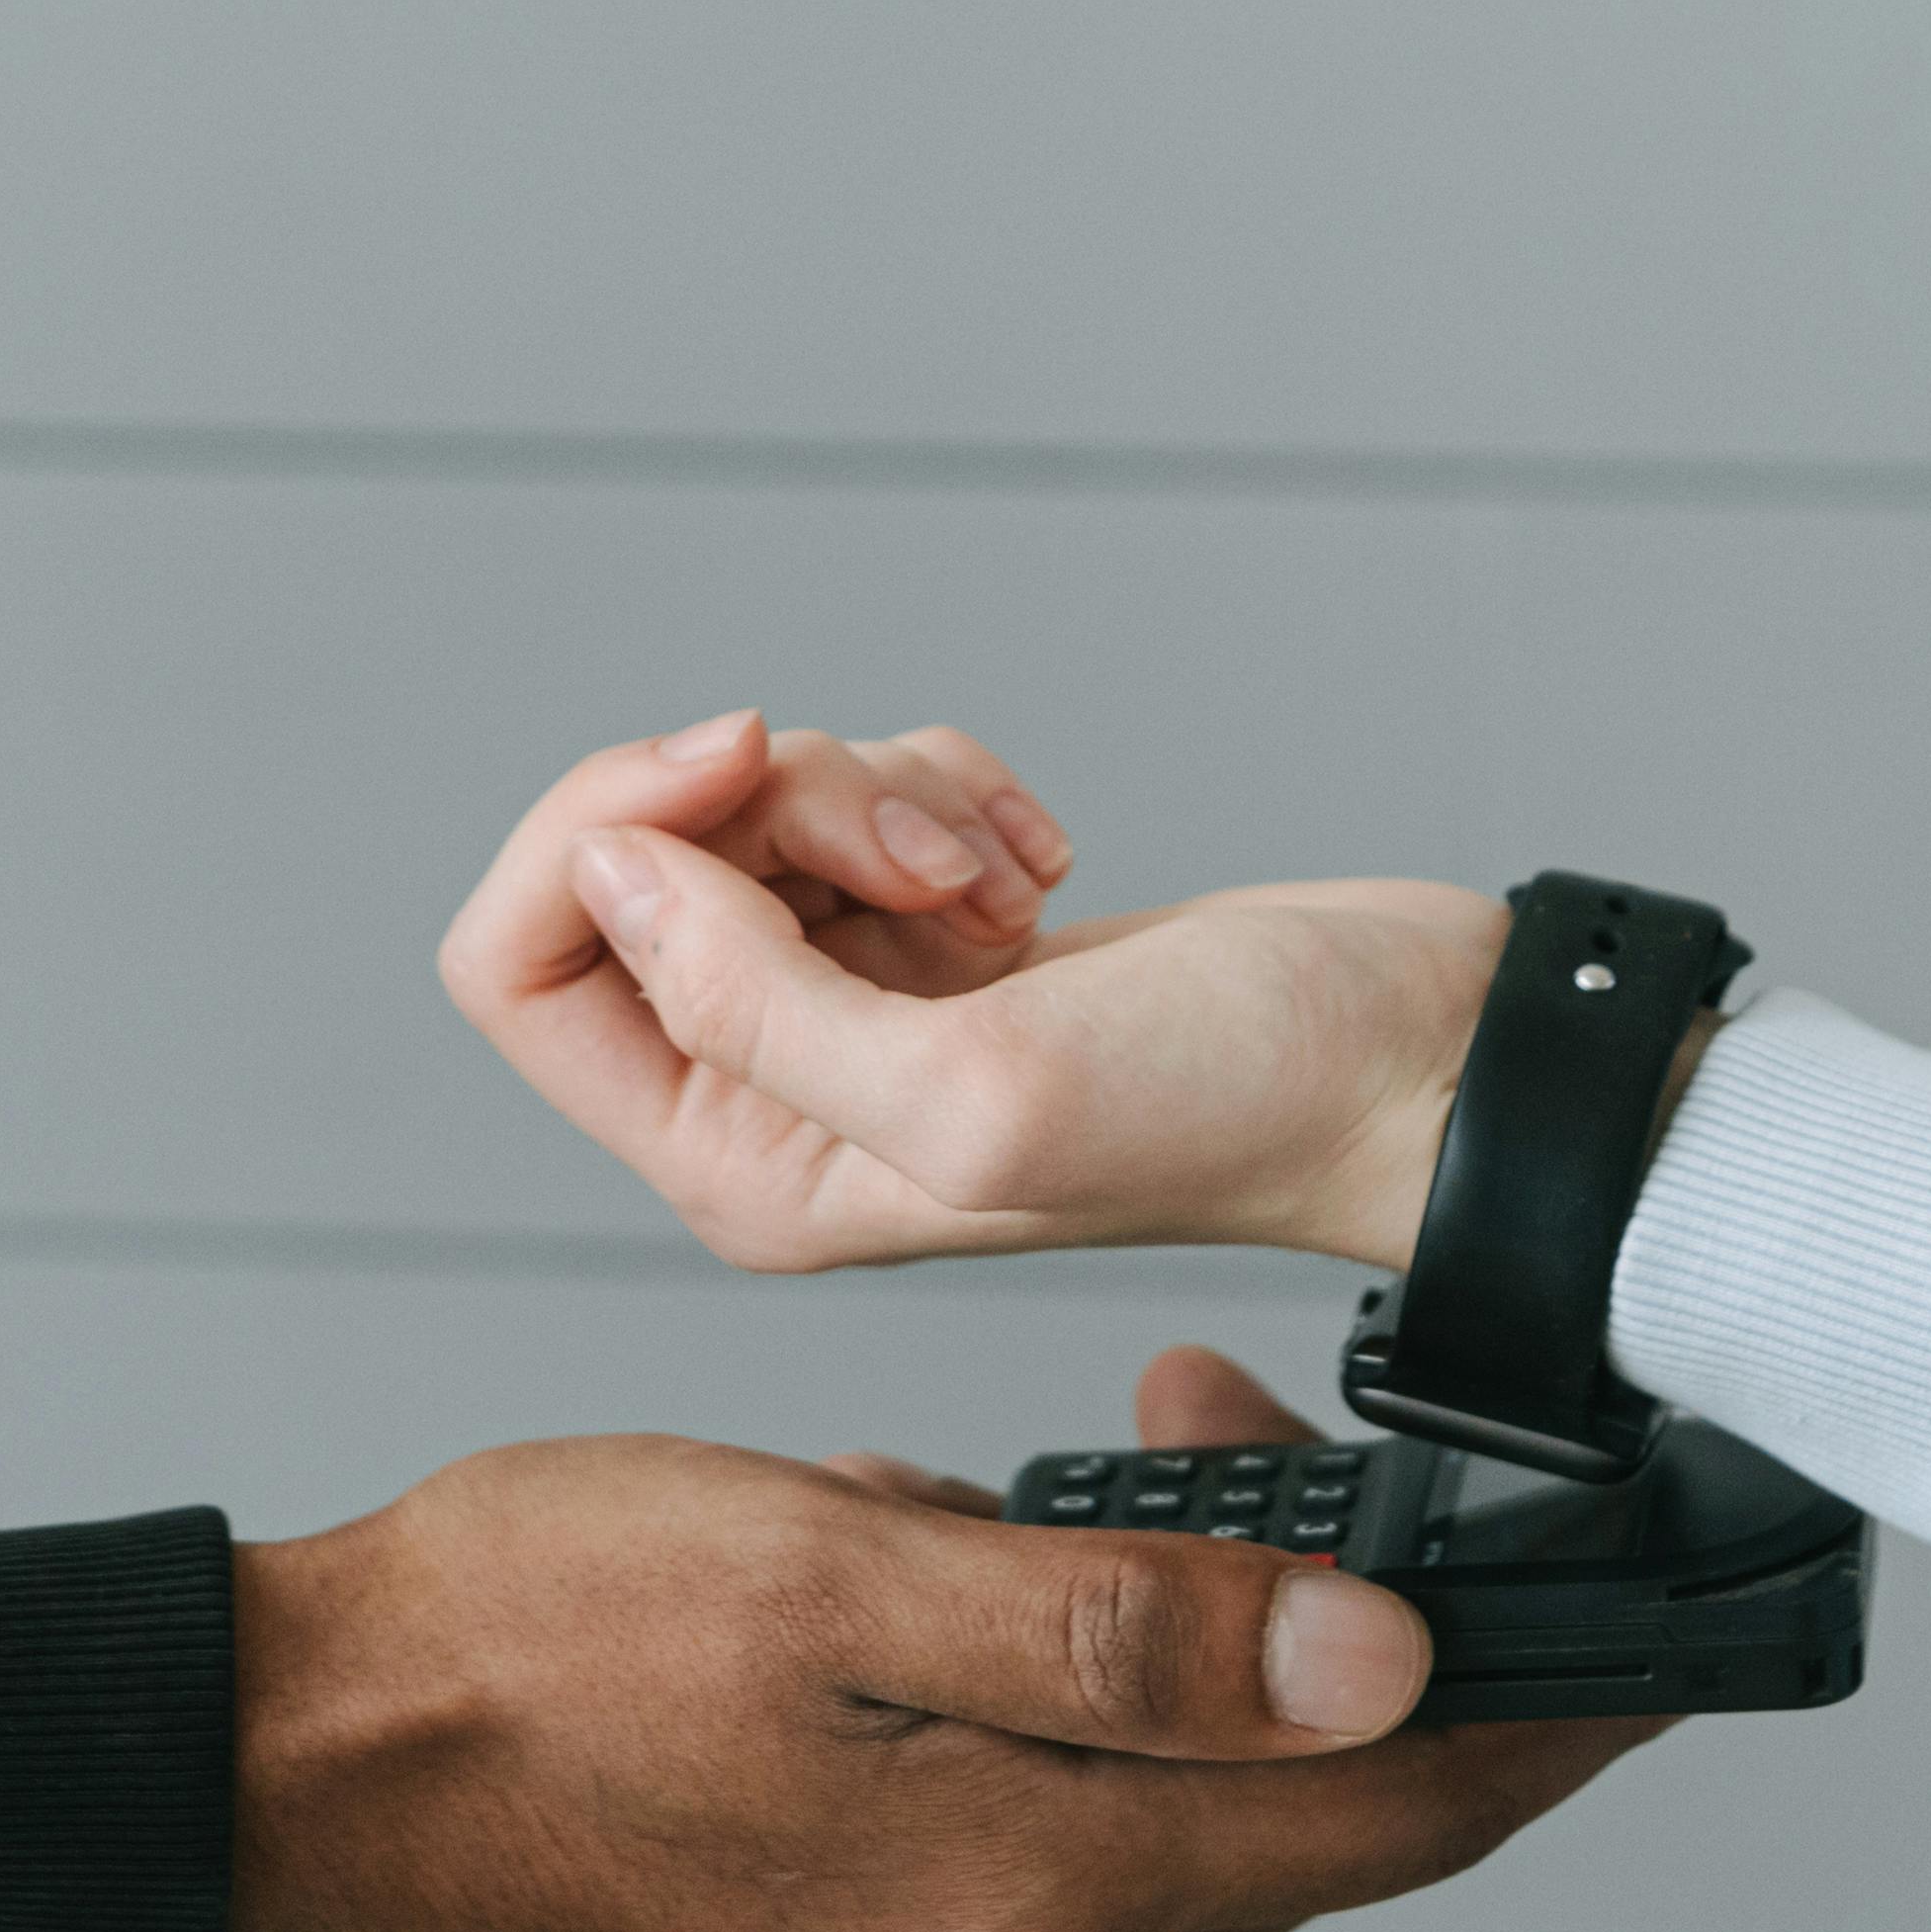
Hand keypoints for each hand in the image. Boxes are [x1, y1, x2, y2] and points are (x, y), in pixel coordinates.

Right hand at [228, 1347, 1661, 1931]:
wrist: (312, 1758)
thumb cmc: (542, 1641)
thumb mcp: (848, 1575)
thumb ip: (1124, 1627)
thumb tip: (1376, 1664)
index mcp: (1052, 1891)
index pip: (1402, 1809)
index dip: (1558, 1711)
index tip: (1668, 1623)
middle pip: (1315, 1813)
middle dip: (1376, 1635)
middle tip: (1313, 1436)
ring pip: (1191, 1802)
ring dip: (1216, 1639)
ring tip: (1152, 1446)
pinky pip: (1073, 1813)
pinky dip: (1100, 1684)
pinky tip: (1014, 1554)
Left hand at [439, 709, 1504, 1270]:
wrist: (1408, 1067)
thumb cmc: (1236, 1114)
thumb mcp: (976, 1091)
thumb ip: (757, 1002)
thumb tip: (607, 869)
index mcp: (740, 1169)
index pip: (522, 971)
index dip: (603, 830)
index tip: (743, 762)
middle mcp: (771, 1099)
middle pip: (638, 862)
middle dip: (776, 804)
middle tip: (925, 855)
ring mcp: (853, 1010)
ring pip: (755, 812)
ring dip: (881, 794)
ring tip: (1004, 878)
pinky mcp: (932, 934)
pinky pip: (857, 794)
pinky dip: (946, 791)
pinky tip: (1039, 867)